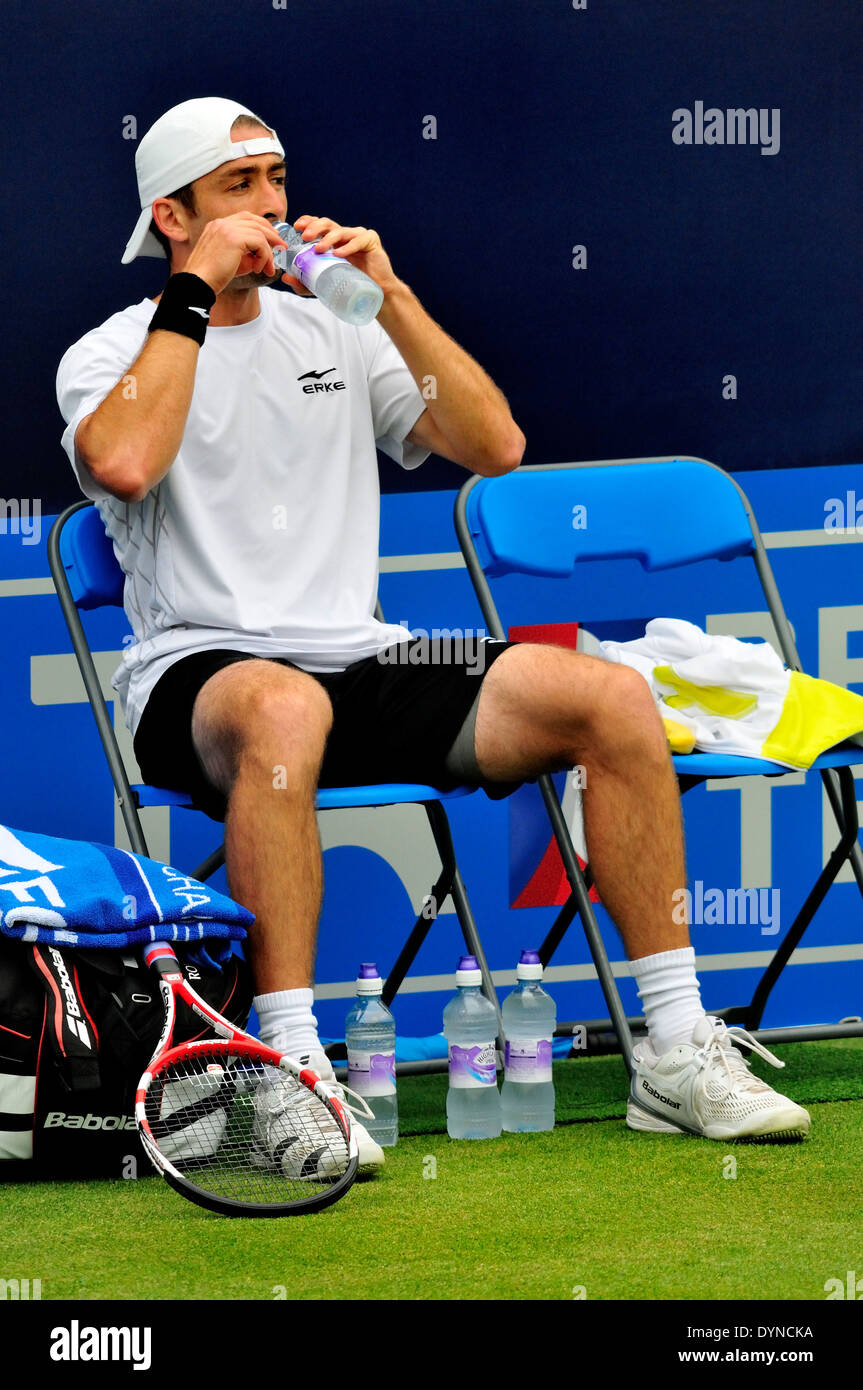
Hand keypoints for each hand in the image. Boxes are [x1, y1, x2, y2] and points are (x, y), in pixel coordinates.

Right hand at [185, 213, 286, 294]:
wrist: (198, 283)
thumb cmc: (213, 276)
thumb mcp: (232, 259)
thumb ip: (247, 252)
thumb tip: (266, 253)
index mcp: (218, 225)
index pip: (246, 218)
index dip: (262, 227)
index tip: (273, 240)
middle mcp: (222, 223)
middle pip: (255, 220)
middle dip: (271, 234)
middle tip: (281, 248)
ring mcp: (227, 228)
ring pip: (260, 232)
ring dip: (268, 251)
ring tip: (269, 268)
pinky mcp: (234, 238)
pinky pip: (260, 242)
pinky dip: (265, 256)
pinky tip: (259, 269)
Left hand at [280, 215, 399, 296]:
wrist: (375, 295)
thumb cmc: (351, 285)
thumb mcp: (323, 284)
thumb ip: (305, 281)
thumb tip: (286, 277)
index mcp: (335, 240)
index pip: (319, 225)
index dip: (308, 221)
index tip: (297, 226)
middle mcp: (346, 235)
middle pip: (328, 223)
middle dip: (315, 227)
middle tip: (305, 236)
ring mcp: (359, 236)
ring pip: (341, 230)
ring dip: (328, 238)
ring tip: (319, 249)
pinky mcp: (371, 241)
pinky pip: (358, 240)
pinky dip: (347, 247)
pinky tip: (338, 254)